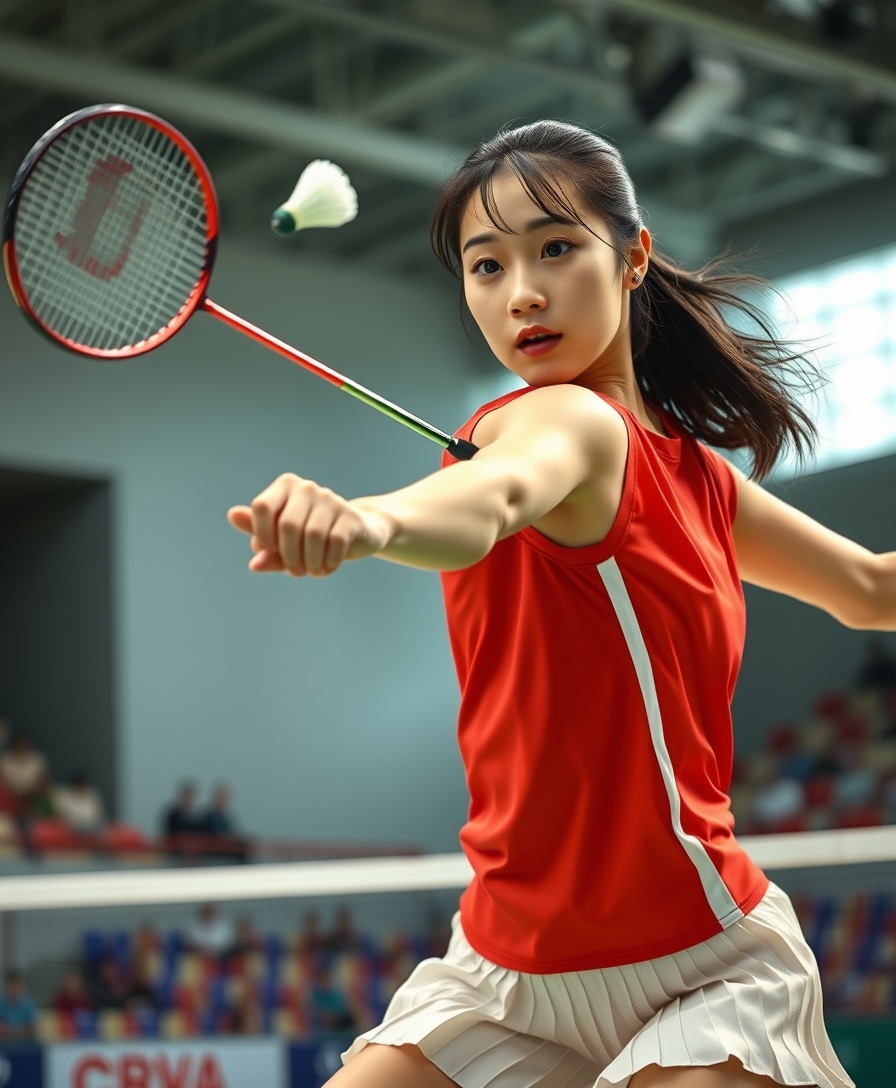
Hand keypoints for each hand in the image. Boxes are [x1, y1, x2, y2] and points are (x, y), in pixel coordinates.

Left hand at [227, 473, 389, 576]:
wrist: (354, 533)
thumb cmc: (309, 537)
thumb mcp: (283, 543)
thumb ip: (265, 550)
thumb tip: (254, 565)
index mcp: (286, 487)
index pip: (262, 507)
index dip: (262, 534)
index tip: (269, 550)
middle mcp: (308, 488)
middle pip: (288, 525)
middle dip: (289, 556)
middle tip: (295, 571)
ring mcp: (332, 500)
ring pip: (313, 535)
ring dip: (310, 562)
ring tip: (312, 571)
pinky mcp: (352, 516)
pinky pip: (336, 541)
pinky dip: (328, 562)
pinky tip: (327, 568)